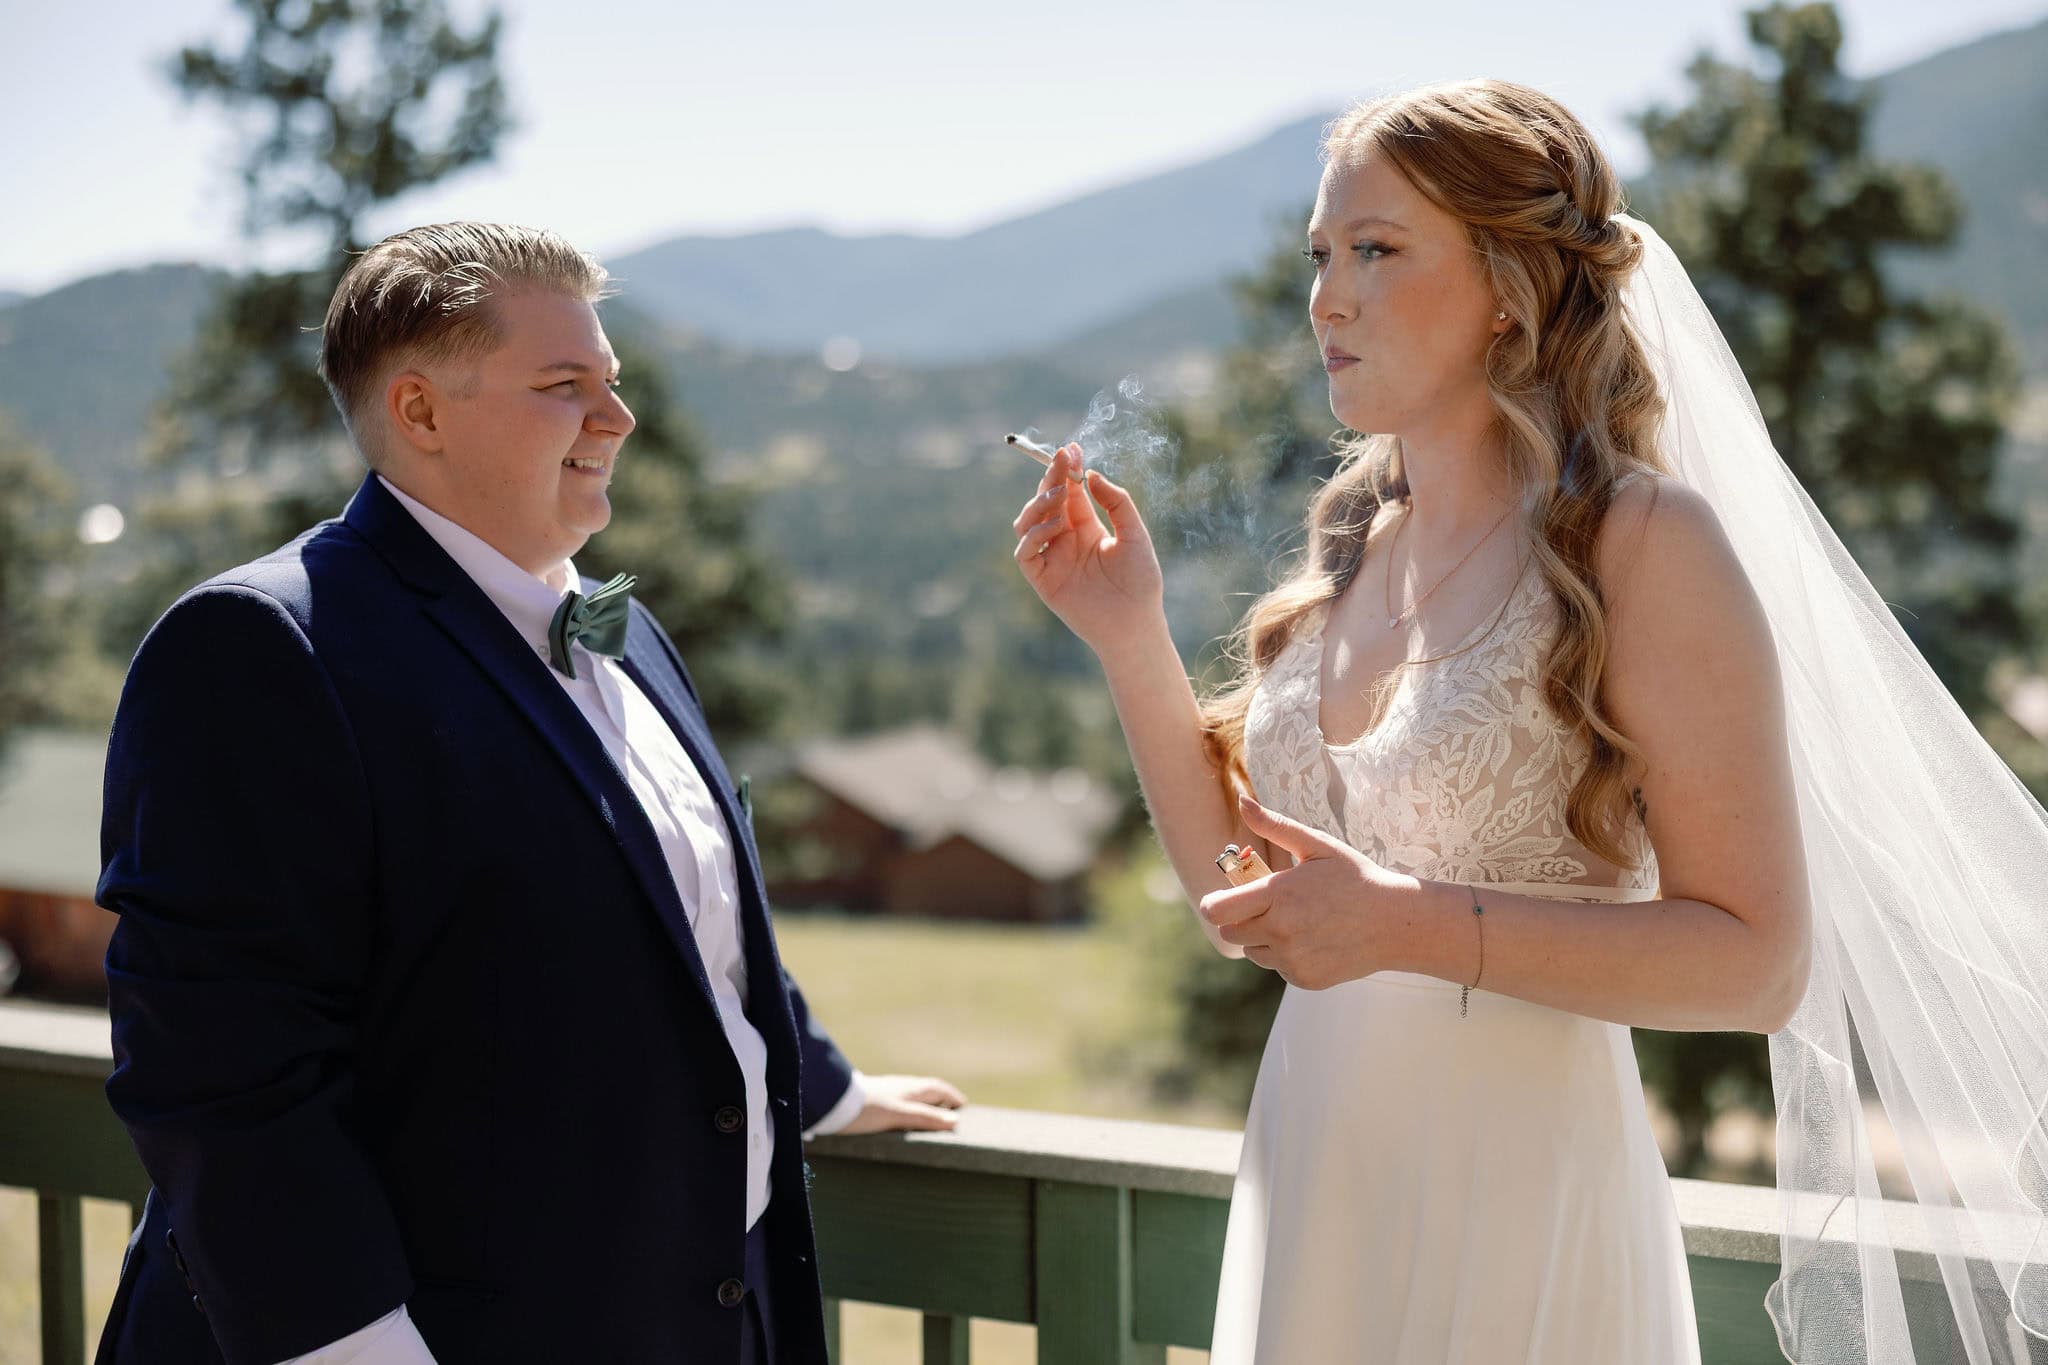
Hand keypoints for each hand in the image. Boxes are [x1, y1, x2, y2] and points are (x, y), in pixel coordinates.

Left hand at [834, 1074, 968, 1134]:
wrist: (833, 1102)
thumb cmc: (868, 1109)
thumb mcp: (900, 1115)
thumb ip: (926, 1118)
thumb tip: (955, 1122)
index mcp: (912, 1089)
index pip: (940, 1089)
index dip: (953, 1098)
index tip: (964, 1108)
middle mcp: (903, 1087)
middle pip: (928, 1091)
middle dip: (941, 1100)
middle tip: (951, 1113)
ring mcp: (889, 1091)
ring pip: (914, 1095)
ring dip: (926, 1104)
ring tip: (930, 1118)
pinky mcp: (876, 1099)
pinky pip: (901, 1101)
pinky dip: (910, 1109)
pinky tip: (903, 1119)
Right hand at [1011, 443, 1163, 654]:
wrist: (1136, 622)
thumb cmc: (1140, 581)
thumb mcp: (1134, 534)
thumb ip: (1116, 502)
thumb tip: (1092, 475)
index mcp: (1085, 528)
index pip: (1068, 493)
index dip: (1067, 470)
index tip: (1071, 449)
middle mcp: (1064, 541)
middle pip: (1046, 502)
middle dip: (1052, 479)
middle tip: (1062, 461)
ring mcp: (1051, 559)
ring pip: (1026, 523)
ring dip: (1039, 504)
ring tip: (1059, 496)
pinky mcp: (1042, 580)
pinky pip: (1025, 553)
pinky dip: (1033, 537)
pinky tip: (1054, 528)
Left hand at [1196, 793, 1413, 990]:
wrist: (1396, 922)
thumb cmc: (1355, 878)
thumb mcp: (1317, 845)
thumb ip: (1275, 826)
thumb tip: (1242, 801)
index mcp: (1278, 894)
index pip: (1217, 910)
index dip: (1214, 903)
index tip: (1223, 898)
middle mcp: (1280, 930)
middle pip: (1230, 933)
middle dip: (1239, 919)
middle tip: (1268, 906)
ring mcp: (1292, 958)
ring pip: (1253, 951)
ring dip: (1262, 938)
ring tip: (1296, 921)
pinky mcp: (1304, 979)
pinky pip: (1278, 967)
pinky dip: (1286, 956)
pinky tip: (1313, 939)